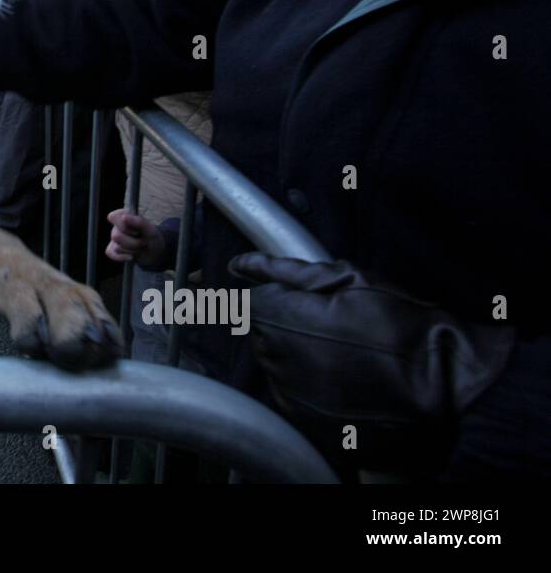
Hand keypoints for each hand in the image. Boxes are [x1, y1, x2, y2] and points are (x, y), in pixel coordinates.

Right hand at [105, 209, 165, 266]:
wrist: (155, 252)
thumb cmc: (152, 237)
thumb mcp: (150, 230)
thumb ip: (139, 222)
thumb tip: (123, 217)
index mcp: (125, 215)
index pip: (114, 217)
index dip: (125, 226)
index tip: (137, 230)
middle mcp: (117, 226)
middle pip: (117, 236)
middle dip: (134, 242)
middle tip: (143, 241)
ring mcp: (114, 238)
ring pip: (117, 247)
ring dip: (132, 250)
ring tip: (140, 248)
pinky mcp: (112, 249)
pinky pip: (111, 253)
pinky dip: (123, 257)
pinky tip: (132, 256)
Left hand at [229, 254, 516, 462]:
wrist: (447, 382)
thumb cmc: (401, 323)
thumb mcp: (348, 279)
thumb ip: (284, 270)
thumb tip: (239, 265)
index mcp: (280, 319)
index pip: (254, 304)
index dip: (286, 299)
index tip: (317, 303)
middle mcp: (277, 360)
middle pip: (262, 335)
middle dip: (289, 326)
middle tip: (339, 327)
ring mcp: (290, 395)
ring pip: (277, 365)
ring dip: (300, 356)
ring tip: (347, 354)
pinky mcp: (306, 422)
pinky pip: (293, 396)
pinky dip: (311, 385)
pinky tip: (347, 379)